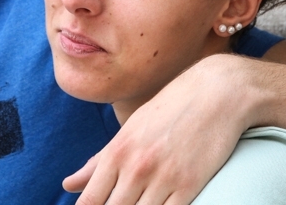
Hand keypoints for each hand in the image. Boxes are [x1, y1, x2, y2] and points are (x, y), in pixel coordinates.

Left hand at [64, 54, 255, 204]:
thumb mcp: (130, 130)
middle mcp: (136, 167)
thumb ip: (98, 162)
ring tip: (140, 203)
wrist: (217, 92)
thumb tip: (67, 186)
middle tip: (120, 204)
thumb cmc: (170, 108)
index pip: (90, 201)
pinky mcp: (190, 187)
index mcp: (117, 151)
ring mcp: (163, 179)